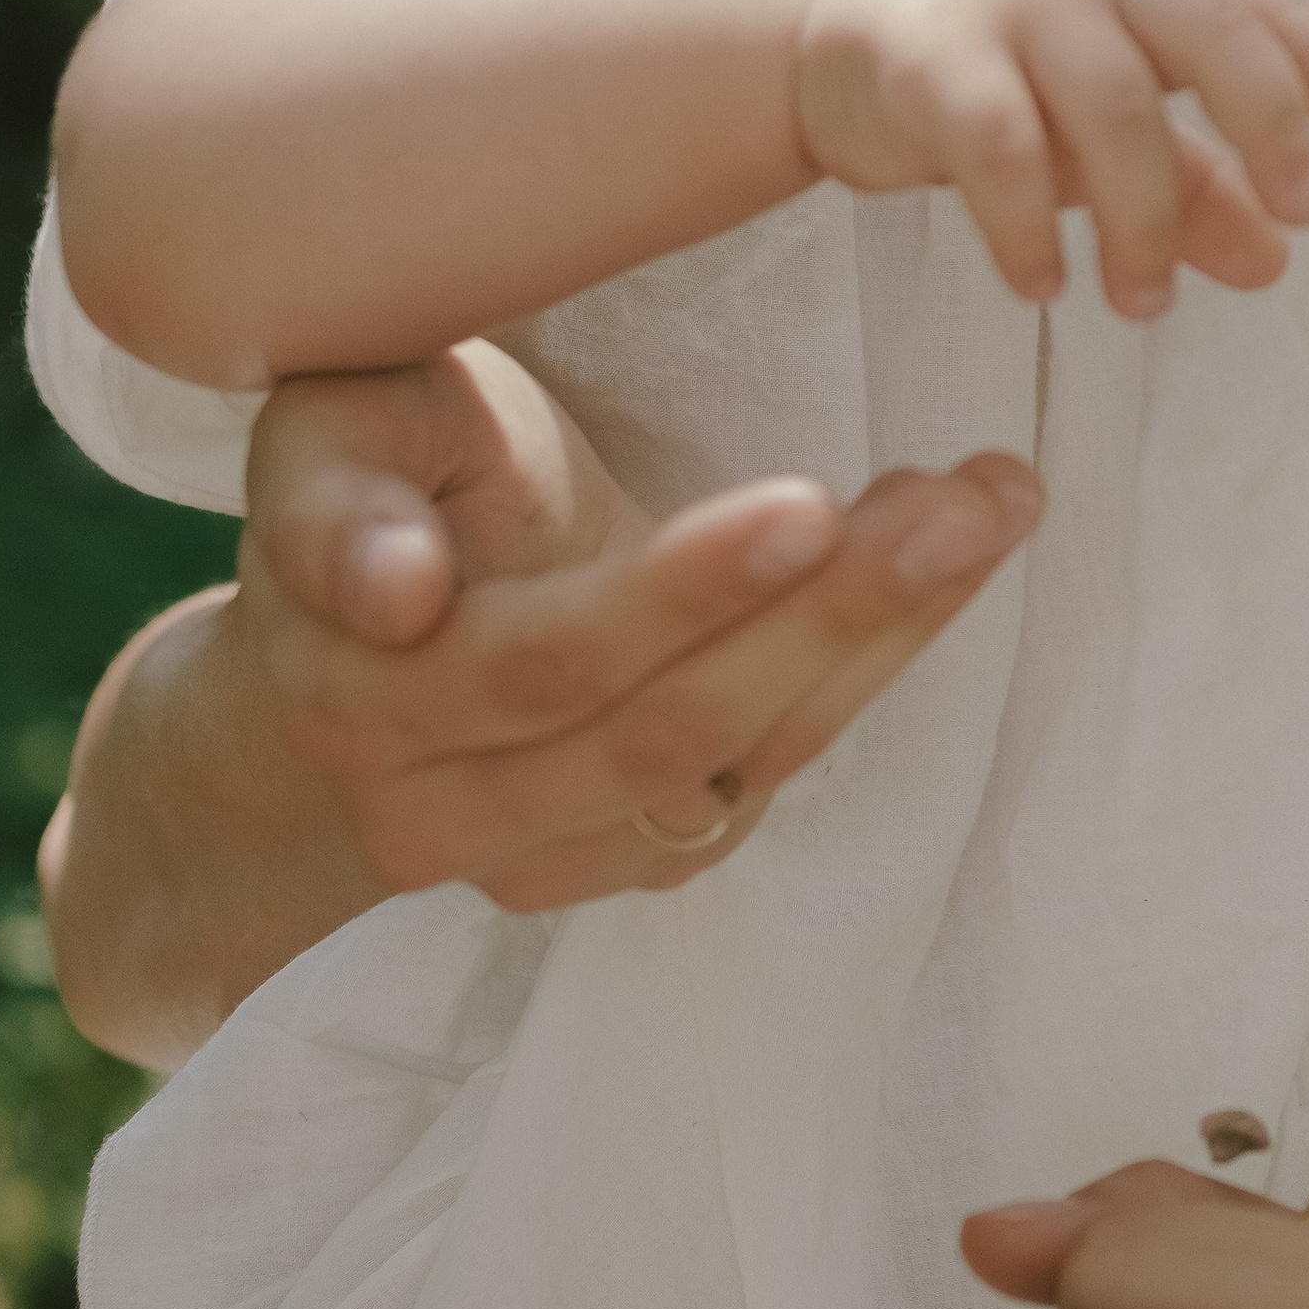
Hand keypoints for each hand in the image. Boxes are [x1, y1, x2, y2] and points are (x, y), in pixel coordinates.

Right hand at [242, 341, 1039, 900]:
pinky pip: (769, 772)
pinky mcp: (634, 856)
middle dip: (831, 608)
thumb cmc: (359, 508)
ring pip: (732, 762)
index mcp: (365, 693)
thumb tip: (396, 589)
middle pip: (663, 726)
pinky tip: (953, 549)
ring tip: (992, 504)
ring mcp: (549, 853)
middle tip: (964, 494)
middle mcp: (449, 805)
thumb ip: (339, 503)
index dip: (673, 595)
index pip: (533, 660)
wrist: (317, 704)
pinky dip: (872, 662)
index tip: (807, 505)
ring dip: (881, 634)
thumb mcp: (319, 453)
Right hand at [798, 0, 1308, 319]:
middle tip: (1306, 216)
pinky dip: (1027, 222)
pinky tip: (1043, 285)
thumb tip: (1279, 260)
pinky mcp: (928, 52)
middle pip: (1210, 28)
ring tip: (1141, 305)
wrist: (832, 60)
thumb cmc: (1001, 89)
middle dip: (1272, 118)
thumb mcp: (1109, 143)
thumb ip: (1194, 191)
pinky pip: (996, 140)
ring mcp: (1010, 1)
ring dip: (1144, 215)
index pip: (1263, 6)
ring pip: (1111, 99)